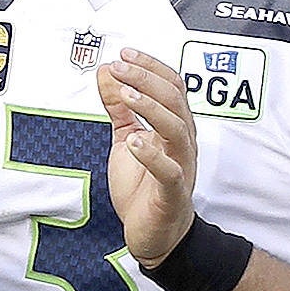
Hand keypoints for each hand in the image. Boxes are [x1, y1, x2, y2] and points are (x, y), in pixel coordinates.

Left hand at [96, 48, 196, 267]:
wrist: (155, 235)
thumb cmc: (144, 189)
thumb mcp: (126, 140)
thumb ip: (119, 108)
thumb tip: (107, 74)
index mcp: (174, 127)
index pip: (171, 86)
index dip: (150, 67)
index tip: (124, 55)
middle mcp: (182, 143)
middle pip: (175, 100)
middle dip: (146, 80)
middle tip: (120, 68)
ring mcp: (181, 166)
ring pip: (177, 128)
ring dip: (151, 108)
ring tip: (127, 96)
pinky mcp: (173, 193)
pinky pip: (169, 171)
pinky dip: (152, 154)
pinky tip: (134, 141)